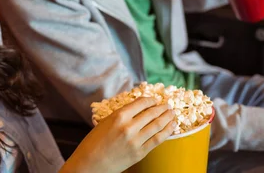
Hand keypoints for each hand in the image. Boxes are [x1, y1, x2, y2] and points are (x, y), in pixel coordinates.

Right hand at [61, 97, 175, 172]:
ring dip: (167, 118)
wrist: (90, 164)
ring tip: (172, 113)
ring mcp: (136, 141)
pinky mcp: (140, 153)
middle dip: (162, 108)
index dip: (150, 100)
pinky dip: (166, 132)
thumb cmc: (94, 143)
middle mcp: (129, 127)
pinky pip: (157, 140)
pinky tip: (172, 127)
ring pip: (157, 125)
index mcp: (119, 116)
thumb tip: (137, 109)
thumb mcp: (105, 122)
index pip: (140, 103)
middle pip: (151, 113)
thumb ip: (121, 116)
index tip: (154, 99)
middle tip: (168, 105)